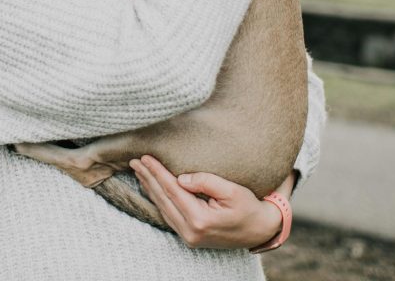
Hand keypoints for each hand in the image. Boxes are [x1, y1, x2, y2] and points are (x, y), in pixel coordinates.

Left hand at [129, 155, 293, 249]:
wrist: (260, 231)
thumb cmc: (249, 208)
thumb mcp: (232, 191)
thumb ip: (206, 181)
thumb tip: (181, 178)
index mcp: (200, 220)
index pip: (172, 190)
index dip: (157, 172)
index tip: (145, 157)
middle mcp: (190, 232)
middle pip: (163, 199)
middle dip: (148, 178)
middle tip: (134, 161)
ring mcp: (189, 237)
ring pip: (163, 208)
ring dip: (150, 188)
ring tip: (139, 172)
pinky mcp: (190, 237)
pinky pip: (169, 215)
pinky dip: (158, 200)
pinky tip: (152, 189)